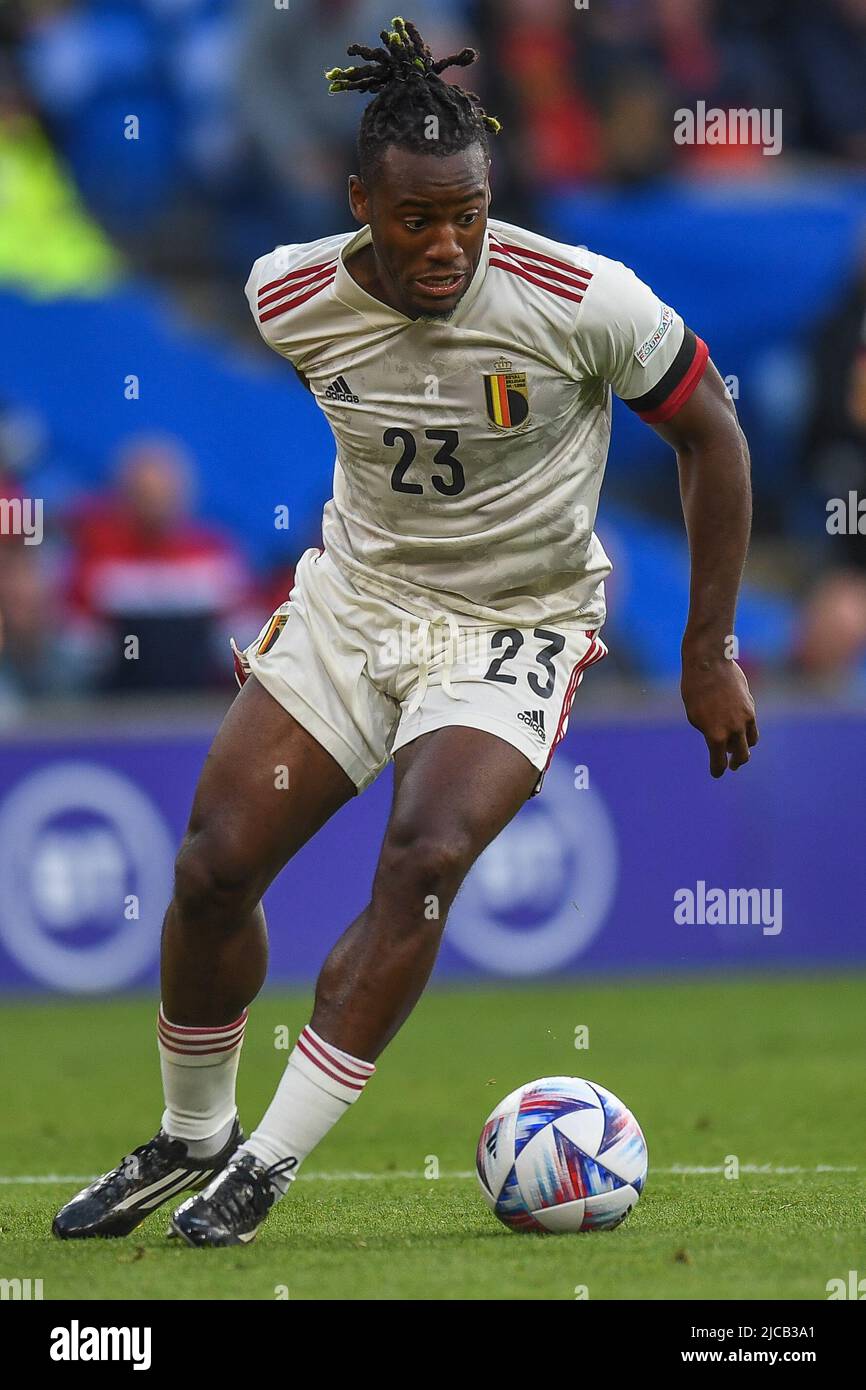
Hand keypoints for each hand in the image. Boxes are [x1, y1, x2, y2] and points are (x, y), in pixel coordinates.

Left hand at [681, 654, 758, 777]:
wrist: (709, 663)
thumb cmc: (695, 689)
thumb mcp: (694, 715)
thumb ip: (708, 731)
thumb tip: (720, 739)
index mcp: (716, 735)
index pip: (719, 762)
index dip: (717, 770)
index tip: (716, 773)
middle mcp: (734, 729)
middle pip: (741, 756)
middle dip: (736, 763)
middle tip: (732, 766)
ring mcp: (745, 718)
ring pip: (751, 742)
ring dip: (744, 748)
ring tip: (738, 750)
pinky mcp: (751, 706)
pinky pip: (752, 726)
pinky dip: (747, 732)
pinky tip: (740, 730)